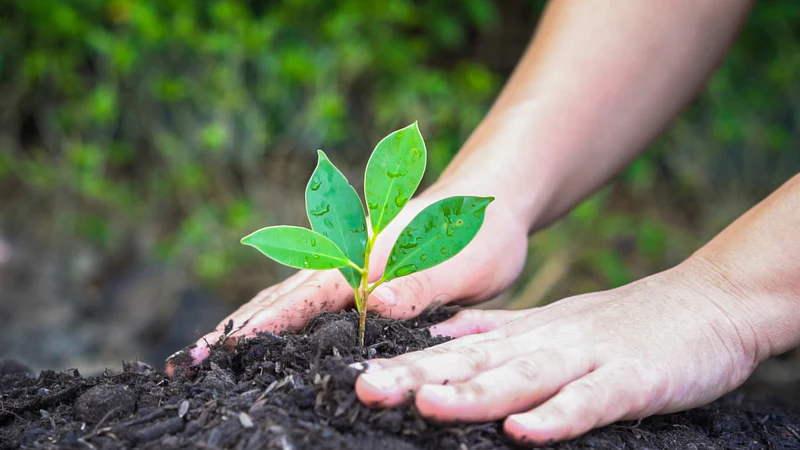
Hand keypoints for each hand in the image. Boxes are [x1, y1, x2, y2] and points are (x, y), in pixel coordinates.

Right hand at [166, 185, 529, 375]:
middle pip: (275, 299)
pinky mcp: (353, 279)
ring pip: (283, 301)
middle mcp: (343, 262)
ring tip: (201, 358)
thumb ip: (424, 281)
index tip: (210, 353)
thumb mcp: (464, 262)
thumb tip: (378, 303)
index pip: (300, 300)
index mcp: (362, 258)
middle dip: (230, 332)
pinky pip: (305, 305)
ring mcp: (344, 269)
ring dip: (242, 329)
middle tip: (182, 366)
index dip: (256, 330)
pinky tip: (261, 344)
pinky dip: (274, 324)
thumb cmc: (476, 234)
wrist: (486, 205)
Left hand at [353, 258, 759, 443]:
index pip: (453, 352)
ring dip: (474, 393)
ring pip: (522, 377)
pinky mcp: (630, 379)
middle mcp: (545, 343)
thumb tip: (439, 335)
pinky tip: (524, 431)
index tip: (354, 379)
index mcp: (523, 336)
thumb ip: (494, 330)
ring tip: (428, 406)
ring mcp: (586, 359)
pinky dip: (557, 416)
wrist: (705, 303)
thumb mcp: (548, 323)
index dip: (403, 366)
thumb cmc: (621, 322)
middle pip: (474, 363)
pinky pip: (589, 401)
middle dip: (417, 379)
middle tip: (365, 390)